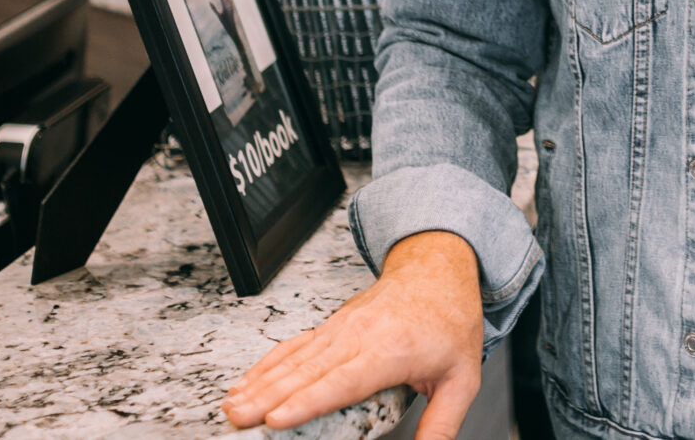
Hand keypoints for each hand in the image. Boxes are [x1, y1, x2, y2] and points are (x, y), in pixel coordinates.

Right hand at [224, 231, 485, 439]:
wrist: (438, 270)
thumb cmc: (451, 322)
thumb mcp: (463, 378)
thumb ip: (442, 424)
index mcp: (391, 350)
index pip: (343, 379)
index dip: (308, 400)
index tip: (277, 417)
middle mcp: (359, 336)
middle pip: (307, 370)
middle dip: (268, 396)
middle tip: (238, 419)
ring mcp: (341, 327)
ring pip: (294, 358)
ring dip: (259, 382)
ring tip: (231, 406)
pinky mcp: (331, 325)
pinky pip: (294, 346)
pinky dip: (266, 365)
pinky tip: (246, 381)